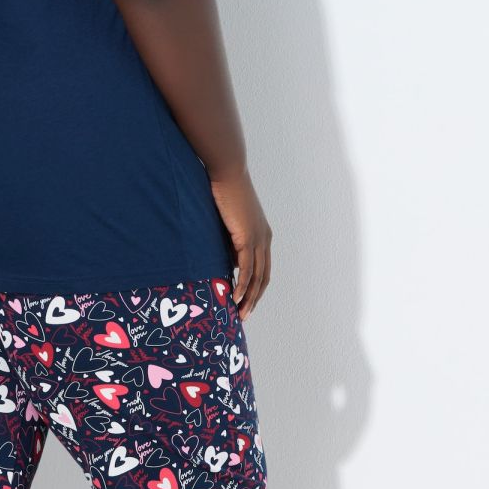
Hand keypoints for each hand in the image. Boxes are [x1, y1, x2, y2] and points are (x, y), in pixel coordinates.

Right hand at [208, 165, 271, 315]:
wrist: (227, 173)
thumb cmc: (223, 192)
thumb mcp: (228, 222)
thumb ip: (229, 241)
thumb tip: (227, 261)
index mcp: (262, 234)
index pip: (262, 268)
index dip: (255, 287)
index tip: (245, 302)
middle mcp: (264, 239)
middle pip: (264, 277)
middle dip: (254, 298)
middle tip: (244, 315)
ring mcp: (258, 239)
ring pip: (257, 277)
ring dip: (249, 297)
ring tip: (240, 313)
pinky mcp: (248, 238)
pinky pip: (247, 268)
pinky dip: (242, 285)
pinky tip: (234, 297)